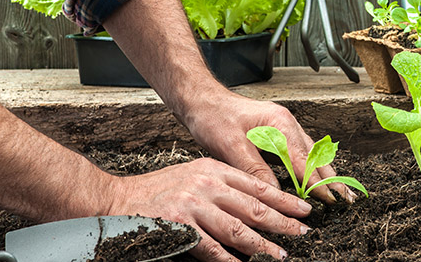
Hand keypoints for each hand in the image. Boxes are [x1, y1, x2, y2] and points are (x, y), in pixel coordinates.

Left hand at [100, 0, 355, 203]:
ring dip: (324, 172)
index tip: (330, 199)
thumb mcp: (230, 145)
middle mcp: (286, 123)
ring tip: (340, 190)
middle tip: (347, 198)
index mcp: (279, 124)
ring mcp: (283, 126)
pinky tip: (317, 176)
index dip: (317, 182)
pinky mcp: (276, 131)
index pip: (304, 160)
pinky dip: (312, 165)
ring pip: (311, 152)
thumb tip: (273, 192)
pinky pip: (301, 150)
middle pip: (315, 155)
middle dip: (331, 177)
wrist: (201, 98)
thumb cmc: (213, 117)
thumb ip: (254, 169)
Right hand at [108, 156, 310, 260]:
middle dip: (282, 221)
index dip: (283, 199)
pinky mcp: (179, 226)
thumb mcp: (195, 175)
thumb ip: (223, 187)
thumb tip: (256, 206)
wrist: (117, 199)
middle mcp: (206, 184)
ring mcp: (193, 205)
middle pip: (253, 206)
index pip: (257, 185)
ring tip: (281, 254)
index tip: (303, 209)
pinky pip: (211, 248)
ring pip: (238, 229)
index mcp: (213, 169)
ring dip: (262, 245)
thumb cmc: (159, 190)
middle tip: (303, 232)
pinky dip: (229, 260)